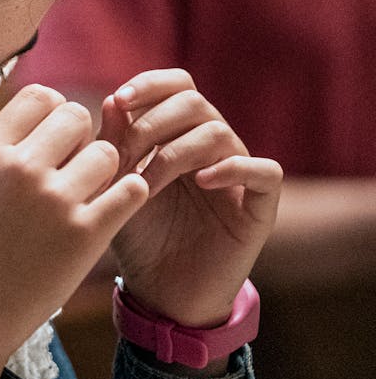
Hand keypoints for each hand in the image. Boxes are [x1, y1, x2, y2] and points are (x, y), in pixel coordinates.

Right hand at [0, 85, 149, 378]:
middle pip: (78, 116)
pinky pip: (131, 190)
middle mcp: (18, 167)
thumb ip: (8, 146)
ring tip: (84, 197)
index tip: (51, 142)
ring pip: (108, 153)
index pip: (41, 96)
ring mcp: (54, 200)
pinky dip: (125, 197)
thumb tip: (56, 106)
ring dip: (104, 172)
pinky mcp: (86, 233)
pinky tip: (106, 211)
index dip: (53, 115)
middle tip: (70, 170)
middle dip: (81, 140)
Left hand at [101, 70, 281, 328]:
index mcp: (178, 133)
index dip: (150, 85)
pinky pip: (265, 171)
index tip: (119, 101)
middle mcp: (211, 147)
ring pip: (219, 132)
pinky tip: (201, 181)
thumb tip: (112, 100)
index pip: (176, 85)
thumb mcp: (115, 187)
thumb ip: (113, 145)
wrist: (159, 293)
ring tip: (145, 184)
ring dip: (174, 152)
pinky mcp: (259, 208)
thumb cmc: (135, 236)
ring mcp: (237, 175)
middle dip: (151, 122)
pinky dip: (235, 168)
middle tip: (123, 155)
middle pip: (193, 102)